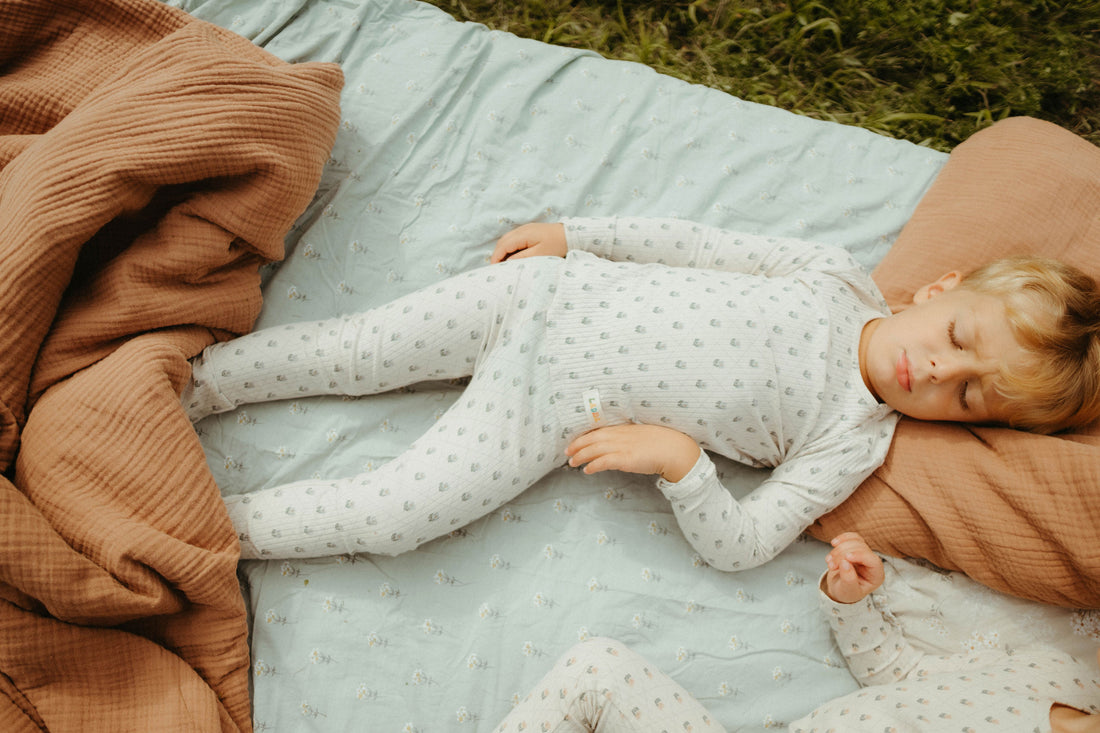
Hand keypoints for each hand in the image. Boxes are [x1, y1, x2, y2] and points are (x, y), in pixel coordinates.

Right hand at [490, 222, 566, 262]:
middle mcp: (521, 229)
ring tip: (502, 264)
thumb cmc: (557, 245)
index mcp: (523, 234)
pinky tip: (512, 256)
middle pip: (502, 241)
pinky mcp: (530, 231)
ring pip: (507, 239)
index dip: (496, 258)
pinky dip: (509, 247)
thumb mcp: (540, 255)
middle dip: (497, 254)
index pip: (503, 246)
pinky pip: (514, 239)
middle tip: (496, 268)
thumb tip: (507, 263)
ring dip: (502, 251)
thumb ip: (522, 258)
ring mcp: (525, 229)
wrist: (571, 234)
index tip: (494, 270)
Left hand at [565, 424, 700, 482]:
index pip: (598, 430)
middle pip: (592, 439)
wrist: (674, 449)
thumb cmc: (662, 443)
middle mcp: (620, 436)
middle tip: (567, 452)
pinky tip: (587, 470)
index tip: (575, 441)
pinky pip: (603, 462)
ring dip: (580, 456)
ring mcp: (622, 447)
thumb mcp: (642, 435)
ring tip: (572, 463)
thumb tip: (619, 445)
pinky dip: (593, 465)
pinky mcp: (625, 459)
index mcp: (624, 429)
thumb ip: (629, 438)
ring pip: (594, 450)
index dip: (584, 436)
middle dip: (577, 445)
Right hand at [823, 532, 884, 603]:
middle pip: (861, 549)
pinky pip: (852, 537)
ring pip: (855, 542)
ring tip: (829, 561)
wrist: (839, 588)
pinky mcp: (855, 547)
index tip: (845, 558)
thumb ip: (848, 579)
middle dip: (843, 555)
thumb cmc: (846, 592)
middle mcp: (872, 563)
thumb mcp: (848, 591)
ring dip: (839, 549)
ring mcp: (864, 554)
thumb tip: (844, 563)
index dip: (859, 556)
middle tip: (831, 566)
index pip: (873, 561)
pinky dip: (842, 539)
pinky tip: (834, 543)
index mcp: (876, 575)